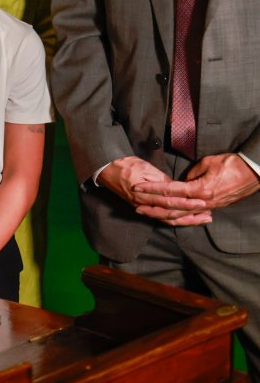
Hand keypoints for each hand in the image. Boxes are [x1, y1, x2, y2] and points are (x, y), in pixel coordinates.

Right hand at [97, 156, 210, 225]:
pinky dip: (176, 220)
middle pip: (171, 213)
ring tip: (203, 218)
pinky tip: (187, 219)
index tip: (202, 200)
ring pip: (167, 219)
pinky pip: (162, 218)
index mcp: (144, 194)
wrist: (107, 169)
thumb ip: (161, 179)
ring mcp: (143, 207)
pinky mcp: (144, 208)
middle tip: (208, 211)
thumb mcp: (145, 168)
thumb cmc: (126, 165)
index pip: (169, 201)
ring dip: (186, 220)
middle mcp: (144, 204)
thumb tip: (176, 187)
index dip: (186, 202)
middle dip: (191, 213)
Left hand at [133, 153, 259, 223]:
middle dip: (151, 206)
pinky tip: (166, 218)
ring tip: (145, 211)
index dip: (152, 189)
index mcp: (199, 190)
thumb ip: (191, 174)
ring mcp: (207, 207)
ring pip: (179, 215)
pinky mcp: (212, 207)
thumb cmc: (232, 164)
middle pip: (171, 208)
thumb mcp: (208, 163)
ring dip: (160, 214)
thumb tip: (181, 181)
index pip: (170, 191)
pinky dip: (177, 218)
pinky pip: (190, 216)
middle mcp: (202, 202)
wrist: (255, 172)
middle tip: (135, 203)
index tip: (138, 187)